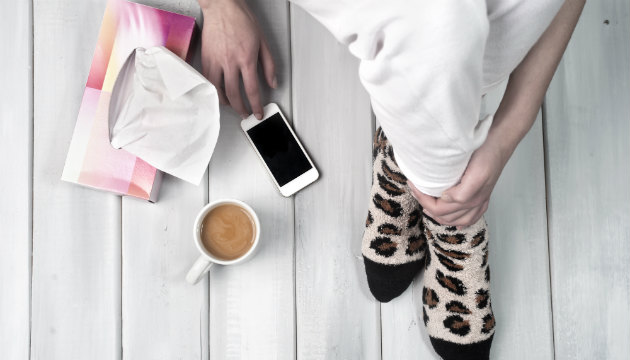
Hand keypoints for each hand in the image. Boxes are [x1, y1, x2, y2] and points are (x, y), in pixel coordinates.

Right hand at [199, 0, 275, 118]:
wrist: (222, 6)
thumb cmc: (242, 20)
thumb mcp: (263, 41)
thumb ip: (269, 65)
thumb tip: (273, 83)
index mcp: (246, 58)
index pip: (252, 90)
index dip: (256, 105)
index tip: (258, 113)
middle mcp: (230, 62)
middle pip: (234, 94)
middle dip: (241, 108)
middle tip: (245, 113)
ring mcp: (216, 61)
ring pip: (219, 90)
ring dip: (226, 102)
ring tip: (232, 105)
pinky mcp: (205, 58)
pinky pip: (208, 80)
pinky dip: (214, 90)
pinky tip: (219, 92)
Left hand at [408, 134, 509, 228]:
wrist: (500, 141)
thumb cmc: (486, 153)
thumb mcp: (476, 173)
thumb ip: (463, 193)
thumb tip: (446, 201)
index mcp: (470, 197)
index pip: (439, 208)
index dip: (423, 199)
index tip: (413, 185)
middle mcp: (475, 202)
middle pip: (444, 215)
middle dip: (426, 204)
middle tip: (415, 190)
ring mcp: (480, 201)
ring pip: (456, 220)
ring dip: (439, 215)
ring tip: (427, 206)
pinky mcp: (483, 197)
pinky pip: (471, 218)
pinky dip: (460, 222)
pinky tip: (455, 223)